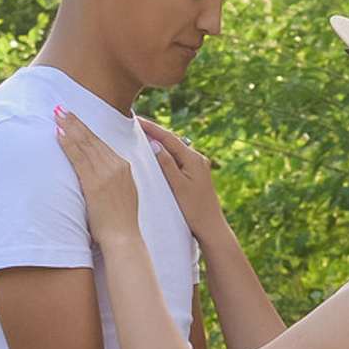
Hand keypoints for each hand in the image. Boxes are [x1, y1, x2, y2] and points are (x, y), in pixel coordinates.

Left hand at [55, 109, 141, 244]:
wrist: (124, 237)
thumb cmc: (120, 222)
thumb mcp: (122, 195)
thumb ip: (112, 181)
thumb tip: (99, 177)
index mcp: (124, 167)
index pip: (101, 143)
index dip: (86, 130)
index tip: (75, 119)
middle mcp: (116, 166)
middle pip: (92, 139)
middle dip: (76, 122)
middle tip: (61, 108)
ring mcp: (106, 173)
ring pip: (84, 144)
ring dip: (69, 127)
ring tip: (57, 114)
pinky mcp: (95, 182)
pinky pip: (78, 158)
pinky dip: (68, 144)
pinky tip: (58, 134)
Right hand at [138, 117, 228, 238]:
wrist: (211, 228)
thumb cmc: (194, 210)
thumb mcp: (177, 186)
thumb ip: (166, 164)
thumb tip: (155, 143)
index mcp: (194, 159)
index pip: (169, 138)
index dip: (152, 128)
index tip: (136, 119)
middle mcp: (198, 159)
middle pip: (173, 140)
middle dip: (155, 132)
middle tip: (137, 124)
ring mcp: (199, 167)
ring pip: (176, 149)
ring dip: (161, 142)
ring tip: (144, 134)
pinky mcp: (197, 175)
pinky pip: (179, 159)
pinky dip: (167, 153)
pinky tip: (158, 154)